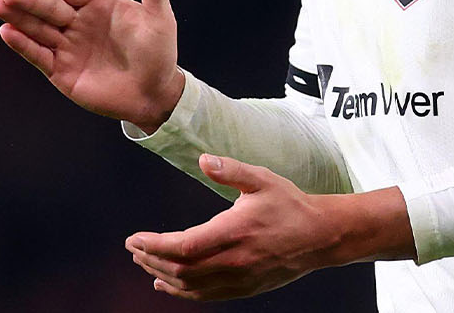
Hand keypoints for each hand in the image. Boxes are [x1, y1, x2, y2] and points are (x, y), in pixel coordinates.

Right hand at [0, 0, 183, 130]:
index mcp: (98, 4)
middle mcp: (78, 22)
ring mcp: (68, 46)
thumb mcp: (158, 17)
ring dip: (18, 18)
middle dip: (28, 0)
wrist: (155, 94)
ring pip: (38, 28)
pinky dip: (23, 44)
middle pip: (48, 7)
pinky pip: (38, 55)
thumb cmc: (158, 52)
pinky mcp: (61, 71)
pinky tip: (7, 32)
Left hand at [127, 155, 414, 300]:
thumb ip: (231, 170)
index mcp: (234, 232)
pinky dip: (180, 291)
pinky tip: (165, 283)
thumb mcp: (262, 179)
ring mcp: (238, 279)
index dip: (154, 245)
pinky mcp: (243, 288)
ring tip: (144, 261)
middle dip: (151, 259)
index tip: (134, 238)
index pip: (183, 247)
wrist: (319, 236)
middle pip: (180, 269)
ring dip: (162, 275)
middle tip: (134, 248)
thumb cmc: (289, 204)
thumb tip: (204, 159)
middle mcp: (234, 261)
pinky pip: (204, 295)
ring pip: (189, 285)